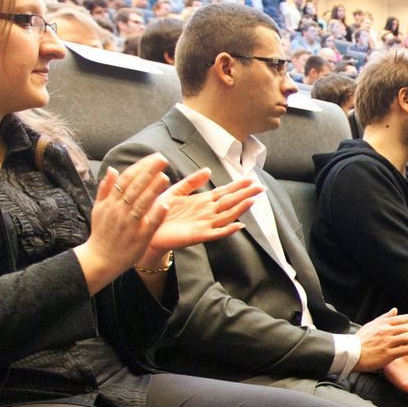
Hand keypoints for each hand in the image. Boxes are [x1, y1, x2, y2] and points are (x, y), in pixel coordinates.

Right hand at [77, 155, 183, 289]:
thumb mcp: (98, 209)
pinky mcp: (139, 238)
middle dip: (149, 172)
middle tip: (163, 159)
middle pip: (135, 188)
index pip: (127, 179)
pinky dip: (157, 214)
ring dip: (153, 190)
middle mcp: (120, 211)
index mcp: (111, 202)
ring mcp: (130, 224)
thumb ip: (105, 189)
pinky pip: (149, 224)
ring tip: (165, 176)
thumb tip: (112, 169)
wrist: (100, 259)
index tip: (153, 157)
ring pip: (142, 204)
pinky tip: (166, 204)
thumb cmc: (102, 232)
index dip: (141, 167)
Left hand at [143, 173, 259, 264]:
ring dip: (240, 209)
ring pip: (227, 216)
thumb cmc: (159, 211)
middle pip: (230, 202)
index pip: (225, 192)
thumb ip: (191, 182)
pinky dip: (228, 230)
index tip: (251, 178)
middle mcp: (207, 212)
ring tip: (252, 201)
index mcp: (202, 201)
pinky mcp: (198, 236)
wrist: (146, 229)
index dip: (238, 185)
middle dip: (245, 194)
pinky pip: (216, 233)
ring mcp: (204, 224)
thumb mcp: (175, 191)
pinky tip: (239, 225)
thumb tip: (209, 170)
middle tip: (261, 188)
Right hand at [354, 310, 407, 372]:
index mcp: (385, 323)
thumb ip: (385, 317)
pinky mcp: (387, 355)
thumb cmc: (360, 340)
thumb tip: (395, 309)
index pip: (406, 319)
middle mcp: (388, 331)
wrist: (349, 352)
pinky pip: (404, 350)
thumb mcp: (372, 325)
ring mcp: (387, 342)